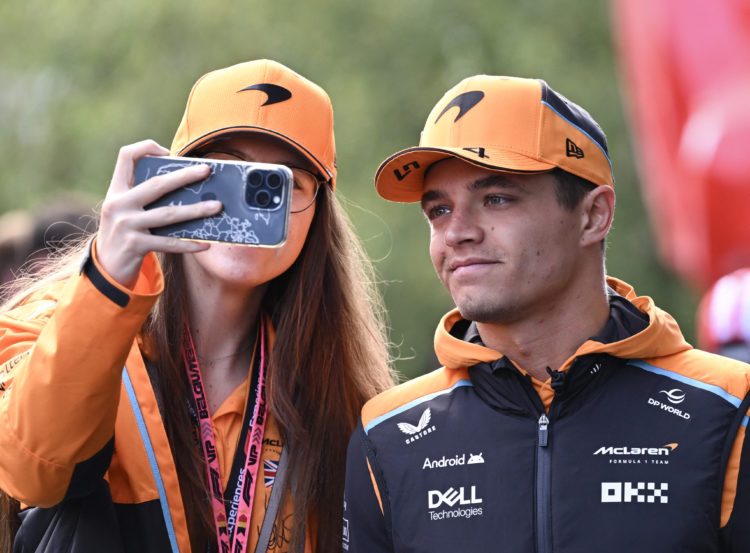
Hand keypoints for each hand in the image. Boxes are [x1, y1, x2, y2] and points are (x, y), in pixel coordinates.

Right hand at [96, 140, 222, 287]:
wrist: (106, 268)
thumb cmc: (125, 233)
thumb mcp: (125, 210)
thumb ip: (143, 195)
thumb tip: (184, 184)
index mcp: (116, 190)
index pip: (126, 157)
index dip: (146, 148)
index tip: (168, 153)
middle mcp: (118, 204)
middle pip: (156, 184)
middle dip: (184, 176)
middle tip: (206, 170)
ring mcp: (126, 225)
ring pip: (168, 214)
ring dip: (196, 210)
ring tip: (217, 207)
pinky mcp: (135, 245)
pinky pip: (169, 243)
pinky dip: (189, 244)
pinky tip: (206, 244)